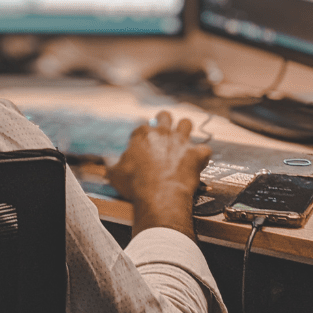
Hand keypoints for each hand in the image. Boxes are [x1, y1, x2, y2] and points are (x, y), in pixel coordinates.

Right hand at [106, 111, 210, 238]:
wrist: (159, 197)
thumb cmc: (135, 185)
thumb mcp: (115, 173)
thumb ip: (112, 162)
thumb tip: (107, 158)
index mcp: (142, 134)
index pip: (141, 125)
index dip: (142, 135)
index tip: (141, 144)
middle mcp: (163, 132)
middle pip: (165, 115)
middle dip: (164, 121)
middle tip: (163, 133)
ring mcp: (181, 142)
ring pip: (187, 123)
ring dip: (185, 130)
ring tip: (182, 141)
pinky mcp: (196, 154)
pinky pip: (204, 149)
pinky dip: (201, 155)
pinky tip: (197, 162)